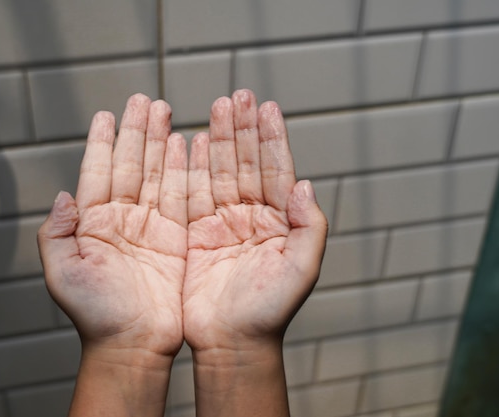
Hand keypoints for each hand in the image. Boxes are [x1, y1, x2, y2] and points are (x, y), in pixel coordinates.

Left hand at [37, 94, 187, 356]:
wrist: (133, 343)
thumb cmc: (95, 314)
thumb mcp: (62, 274)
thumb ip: (56, 233)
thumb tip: (63, 195)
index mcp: (93, 223)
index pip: (98, 172)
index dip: (102, 142)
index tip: (107, 114)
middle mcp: (123, 219)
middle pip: (131, 164)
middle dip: (137, 130)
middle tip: (144, 100)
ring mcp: (152, 226)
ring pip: (158, 173)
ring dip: (161, 141)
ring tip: (165, 111)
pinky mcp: (178, 237)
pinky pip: (183, 195)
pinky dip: (185, 169)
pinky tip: (187, 145)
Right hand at [183, 89, 327, 352]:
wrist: (232, 342)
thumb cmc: (271, 311)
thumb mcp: (303, 270)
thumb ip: (310, 226)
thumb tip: (305, 183)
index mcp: (280, 222)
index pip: (276, 171)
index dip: (272, 139)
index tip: (267, 108)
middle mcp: (252, 217)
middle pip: (246, 163)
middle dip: (243, 129)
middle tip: (238, 96)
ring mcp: (224, 223)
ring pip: (219, 172)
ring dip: (217, 140)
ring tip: (217, 108)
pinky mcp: (197, 234)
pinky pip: (193, 194)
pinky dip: (190, 168)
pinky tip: (189, 142)